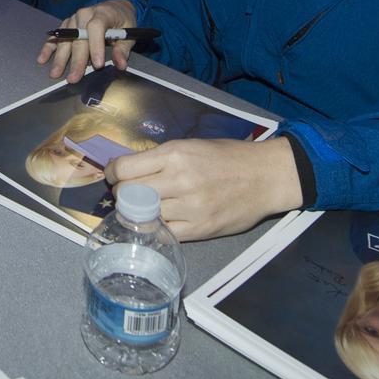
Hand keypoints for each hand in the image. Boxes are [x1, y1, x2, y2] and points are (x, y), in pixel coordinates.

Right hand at [36, 0, 136, 83]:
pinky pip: (57, 36)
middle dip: (77, 60)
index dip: (96, 46)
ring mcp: (74, 19)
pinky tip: (42, 59)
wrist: (114, 8)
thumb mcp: (129, 32)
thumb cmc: (122, 21)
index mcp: (102, 13)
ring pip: (66, 39)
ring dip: (60, 58)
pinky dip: (48, 48)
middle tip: (74, 78)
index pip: (96, 28)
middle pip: (79, 38)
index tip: (98, 65)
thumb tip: (120, 64)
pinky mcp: (67, 24)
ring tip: (55, 74)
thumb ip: (123, 49)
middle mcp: (85, 14)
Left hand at [106, 137, 302, 240]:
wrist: (265, 176)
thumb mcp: (191, 145)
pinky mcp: (199, 230)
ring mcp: (190, 207)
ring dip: (138, 212)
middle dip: (122, 193)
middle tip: (128, 193)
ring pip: (143, 215)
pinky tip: (160, 220)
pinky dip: (157, 227)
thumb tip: (128, 170)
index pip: (124, 168)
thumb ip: (161, 159)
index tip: (114, 175)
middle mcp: (179, 180)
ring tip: (144, 207)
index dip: (113, 173)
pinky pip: (164, 233)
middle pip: (128, 193)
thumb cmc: (228, 156)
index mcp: (175, 154)